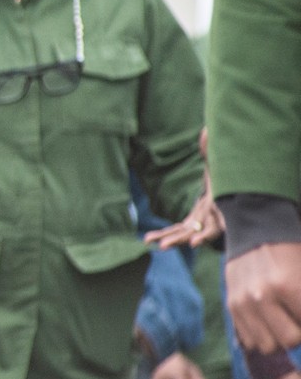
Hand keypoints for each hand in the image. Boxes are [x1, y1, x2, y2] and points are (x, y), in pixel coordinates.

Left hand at [146, 131, 222, 249]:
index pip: (212, 228)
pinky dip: (166, 235)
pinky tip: (149, 239)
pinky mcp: (192, 225)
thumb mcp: (217, 167)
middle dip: (179, 240)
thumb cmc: (224, 178)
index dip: (204, 236)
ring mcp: (199, 225)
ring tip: (148, 241)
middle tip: (163, 246)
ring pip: (182, 235)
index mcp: (217, 211)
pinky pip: (177, 231)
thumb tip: (205, 132)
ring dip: (167, 238)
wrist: (230, 190)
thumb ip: (210, 152)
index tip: (194, 243)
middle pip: (194, 235)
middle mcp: (208, 220)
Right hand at [227, 242, 300, 352]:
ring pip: (267, 345)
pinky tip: (268, 322)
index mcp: (287, 286)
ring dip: (278, 339)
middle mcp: (262, 296)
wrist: (256, 233)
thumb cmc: (291, 254)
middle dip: (298, 335)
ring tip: (283, 324)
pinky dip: (261, 336)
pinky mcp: (231, 306)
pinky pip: (248, 339)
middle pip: (289, 341)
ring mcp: (243, 302)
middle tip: (298, 322)